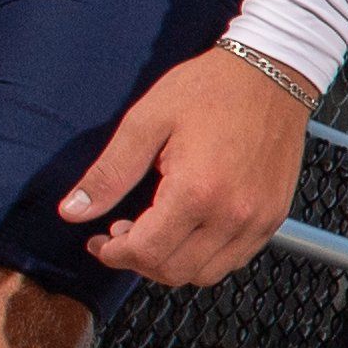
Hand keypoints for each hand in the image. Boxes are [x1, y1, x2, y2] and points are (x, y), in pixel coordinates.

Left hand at [59, 47, 308, 286]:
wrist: (272, 73)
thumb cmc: (210, 89)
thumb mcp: (146, 121)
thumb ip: (109, 173)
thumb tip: (73, 211)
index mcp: (196, 191)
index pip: (145, 252)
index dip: (112, 253)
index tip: (99, 239)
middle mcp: (232, 214)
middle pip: (173, 271)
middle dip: (138, 260)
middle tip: (122, 233)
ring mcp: (258, 219)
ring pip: (205, 274)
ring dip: (172, 263)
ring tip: (157, 231)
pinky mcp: (273, 217)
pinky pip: (235, 260)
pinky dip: (205, 257)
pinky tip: (191, 228)